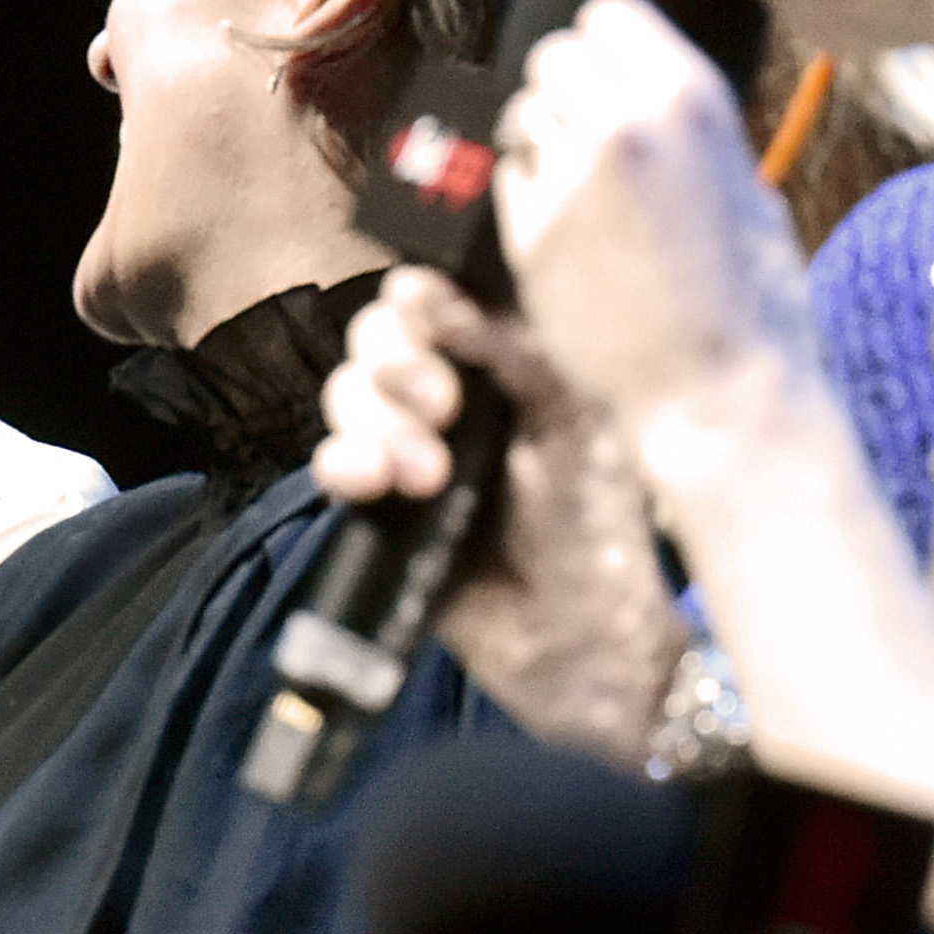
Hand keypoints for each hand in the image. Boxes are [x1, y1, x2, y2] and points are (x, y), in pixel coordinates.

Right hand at [309, 272, 685, 760]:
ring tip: (427, 474)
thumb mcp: (573, 421)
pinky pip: (334, 464)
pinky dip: (342, 462)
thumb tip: (421, 289)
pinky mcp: (381, 510)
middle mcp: (455, 396)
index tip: (419, 304)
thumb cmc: (599, 528)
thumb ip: (507, 350)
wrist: (581, 644)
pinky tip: (371, 483)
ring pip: (349, 394)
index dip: (420, 296)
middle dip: (398, 361)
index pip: (442, 300)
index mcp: (509, 361)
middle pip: (381, 338)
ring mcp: (411, 450)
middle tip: (443, 406)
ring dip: (376, 421)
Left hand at [485, 0, 817, 457]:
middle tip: (595, 138)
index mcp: (687, 96)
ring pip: (523, 117)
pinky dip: (532, 198)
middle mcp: (622, 123)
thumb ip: (684, 123)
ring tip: (590, 194)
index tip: (613, 77)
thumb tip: (640, 85)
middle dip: (569, 91)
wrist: (722, 393)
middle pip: (552, 58)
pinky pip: (511, 181)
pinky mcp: (529, 235)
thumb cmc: (754, 297)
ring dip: (546, 143)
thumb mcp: (743, 178)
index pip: (606, 12)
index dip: (606, 46)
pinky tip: (576, 237)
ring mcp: (567, 180)